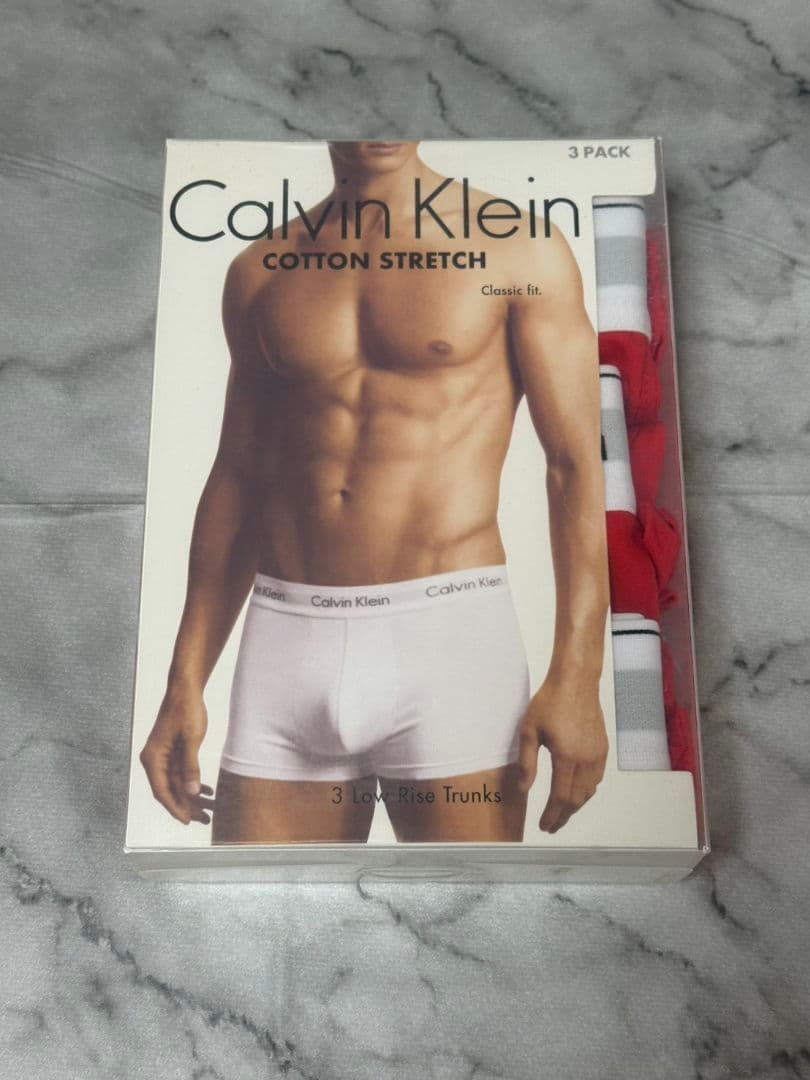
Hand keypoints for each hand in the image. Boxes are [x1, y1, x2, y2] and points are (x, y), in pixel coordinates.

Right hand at [139, 686, 213, 824]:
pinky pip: (181, 774)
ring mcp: (163, 757)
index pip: (162, 792)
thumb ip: (190, 767)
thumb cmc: (186, 709)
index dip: (175, 808)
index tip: (188, 821)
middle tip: (206, 820)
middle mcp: (154, 760)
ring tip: (210, 810)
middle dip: (188, 806)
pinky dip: (194, 784)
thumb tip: (191, 792)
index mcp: (153, 758)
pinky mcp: (172, 753)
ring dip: (193, 797)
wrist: (185, 688)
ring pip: (177, 785)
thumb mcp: (191, 739)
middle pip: (170, 791)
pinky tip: (208, 791)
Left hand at [517, 672, 607, 832]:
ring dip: (576, 806)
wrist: (576, 681)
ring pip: (589, 791)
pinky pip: (597, 777)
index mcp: (567, 757)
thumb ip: (527, 763)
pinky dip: (587, 791)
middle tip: (552, 826)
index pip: (560, 797)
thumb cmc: (550, 701)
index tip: (544, 826)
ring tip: (562, 813)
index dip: (552, 816)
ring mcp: (597, 754)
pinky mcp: (602, 747)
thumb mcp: (529, 731)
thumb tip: (523, 789)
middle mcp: (586, 759)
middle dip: (564, 816)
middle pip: (576, 799)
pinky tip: (578, 792)